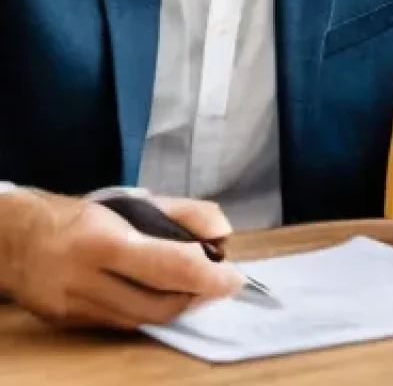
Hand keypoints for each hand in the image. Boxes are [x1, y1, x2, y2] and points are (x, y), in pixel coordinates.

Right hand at [0, 189, 243, 328]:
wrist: (15, 239)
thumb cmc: (83, 215)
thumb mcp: (135, 200)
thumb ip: (184, 214)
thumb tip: (223, 234)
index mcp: (106, 242)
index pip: (169, 267)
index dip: (208, 277)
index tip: (236, 278)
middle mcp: (88, 280)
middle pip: (159, 304)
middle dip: (197, 296)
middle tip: (220, 281)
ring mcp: (77, 309)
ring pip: (143, 321)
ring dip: (177, 306)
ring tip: (196, 286)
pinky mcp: (70, 326)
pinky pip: (123, 325)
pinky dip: (150, 312)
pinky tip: (162, 295)